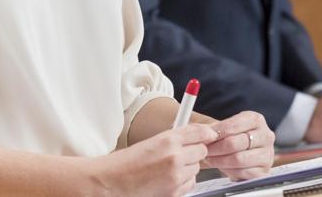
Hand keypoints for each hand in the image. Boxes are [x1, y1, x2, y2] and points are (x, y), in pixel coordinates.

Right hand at [84, 123, 215, 196]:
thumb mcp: (149, 143)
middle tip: (181, 153)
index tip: (210, 134)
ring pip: (197, 168)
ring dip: (188, 167)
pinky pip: (190, 183)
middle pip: (202, 150)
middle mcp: (174, 157)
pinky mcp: (175, 192)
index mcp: (167, 139)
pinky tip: (169, 180)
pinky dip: (184, 181)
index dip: (206, 133)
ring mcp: (176, 176)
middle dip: (194, 151)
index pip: (198, 132)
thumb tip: (191, 138)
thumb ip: (171, 140)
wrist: (110, 184)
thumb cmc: (123, 164)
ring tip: (169, 168)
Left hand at [203, 111, 273, 181]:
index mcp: (255, 120)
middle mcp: (266, 136)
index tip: (203, 137)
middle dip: (215, 148)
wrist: (241, 151)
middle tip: (203, 151)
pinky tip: (222, 167)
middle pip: (235, 143)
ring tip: (209, 159)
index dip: (216, 132)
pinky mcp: (264, 172)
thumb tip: (199, 131)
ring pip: (239, 159)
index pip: (233, 125)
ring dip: (219, 161)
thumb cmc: (229, 136)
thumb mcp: (221, 126)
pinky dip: (229, 171)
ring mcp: (267, 155)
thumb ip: (210, 127)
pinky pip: (243, 173)